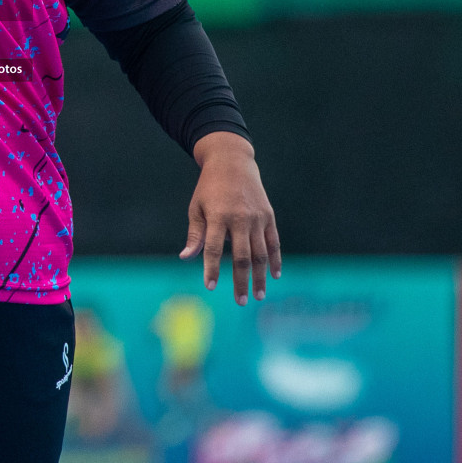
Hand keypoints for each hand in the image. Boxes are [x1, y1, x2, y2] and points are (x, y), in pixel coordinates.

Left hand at [180, 131, 280, 304]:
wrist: (232, 161)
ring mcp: (257, 218)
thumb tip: (186, 258)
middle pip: (241, 257)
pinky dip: (275, 260)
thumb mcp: (197, 207)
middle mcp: (239, 218)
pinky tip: (274, 275)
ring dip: (260, 276)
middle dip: (240, 281)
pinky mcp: (268, 216)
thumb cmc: (209, 187)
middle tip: (241, 301)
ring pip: (260, 253)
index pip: (213, 249)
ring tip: (258, 295)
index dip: (211, 269)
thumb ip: (195, 234)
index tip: (210, 287)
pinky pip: (274, 242)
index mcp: (218, 216)